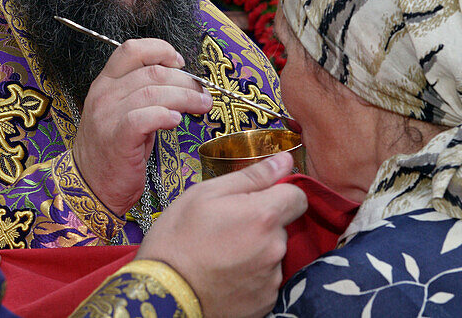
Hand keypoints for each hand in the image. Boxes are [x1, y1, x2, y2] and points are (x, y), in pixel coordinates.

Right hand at [72, 38, 212, 215]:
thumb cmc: (114, 149)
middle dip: (185, 80)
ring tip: (201, 106)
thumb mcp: (124, 112)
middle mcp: (104, 94)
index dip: (161, 50)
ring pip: (154, 93)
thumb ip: (144, 92)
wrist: (90, 185)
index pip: (132, 49)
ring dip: (185, 97)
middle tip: (202, 93)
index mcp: (105, 82)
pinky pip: (144, 118)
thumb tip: (182, 80)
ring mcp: (107, 116)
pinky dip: (165, 115)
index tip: (180, 63)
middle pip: (152, 72)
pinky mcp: (116, 139)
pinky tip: (177, 120)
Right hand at [138, 152, 307, 317]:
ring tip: (222, 255)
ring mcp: (272, 279)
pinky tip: (225, 274)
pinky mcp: (265, 302)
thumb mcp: (205, 194)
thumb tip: (284, 159)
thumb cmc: (177, 238)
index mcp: (263, 216)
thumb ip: (251, 176)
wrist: (164, 295)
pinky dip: (251, 275)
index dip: (278, 194)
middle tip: (225, 228)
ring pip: (272, 254)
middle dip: (261, 224)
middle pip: (281, 227)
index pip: (297, 197)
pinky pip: (266, 280)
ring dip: (256, 250)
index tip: (255, 199)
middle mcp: (275, 248)